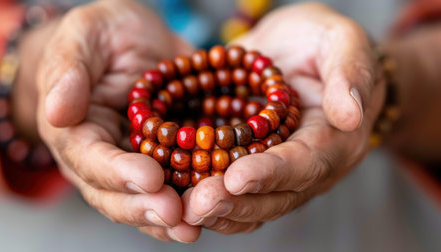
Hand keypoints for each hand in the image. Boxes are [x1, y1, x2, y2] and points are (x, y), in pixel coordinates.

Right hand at [35, 0, 198, 241]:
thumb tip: (57, 111)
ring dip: (168, 218)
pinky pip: (174, 187)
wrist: (134, 38)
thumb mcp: (84, 35)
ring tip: (194, 225)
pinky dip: (190, 202)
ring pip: (144, 200)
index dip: (118, 173)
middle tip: (175, 214)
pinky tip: (212, 210)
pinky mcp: (165, 159)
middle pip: (115, 194)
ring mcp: (134, 162)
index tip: (150, 177)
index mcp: (75, 130)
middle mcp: (102, 156)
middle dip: (145, 207)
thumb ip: (67, 69)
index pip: (90, 159)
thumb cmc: (105, 33)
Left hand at [182, 3, 384, 233]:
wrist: (298, 52)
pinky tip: (180, 200)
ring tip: (182, 209)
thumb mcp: (340, 41)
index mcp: (335, 139)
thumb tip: (351, 114)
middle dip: (235, 202)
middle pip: (275, 197)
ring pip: (253, 205)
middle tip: (198, 204)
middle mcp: (308, 166)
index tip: (236, 177)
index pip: (305, 163)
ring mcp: (279, 173)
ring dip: (218, 211)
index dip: (271, 173)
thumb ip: (348, 73)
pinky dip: (209, 202)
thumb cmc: (321, 42)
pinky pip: (235, 195)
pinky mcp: (254, 169)